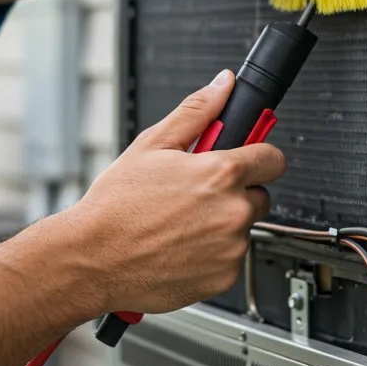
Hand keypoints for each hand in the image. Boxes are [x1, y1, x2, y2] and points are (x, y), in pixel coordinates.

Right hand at [67, 70, 285, 314]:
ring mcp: (230, 249)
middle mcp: (233, 212)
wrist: (93, 259)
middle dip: (235, 194)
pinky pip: (229, 260)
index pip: (273, 159)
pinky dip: (211, 255)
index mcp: (222, 173)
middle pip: (259, 196)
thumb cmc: (116, 205)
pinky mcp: (223, 279)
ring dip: (221, 226)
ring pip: (242, 229)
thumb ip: (197, 111)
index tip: (246, 161)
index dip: (257, 156)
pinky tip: (180, 248)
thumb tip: (222, 86)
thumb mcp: (152, 144)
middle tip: (197, 196)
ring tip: (180, 224)